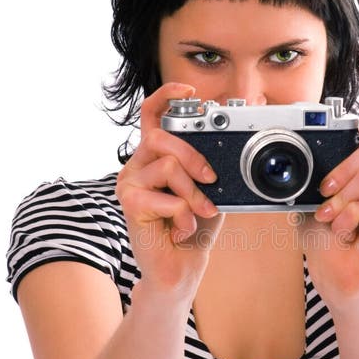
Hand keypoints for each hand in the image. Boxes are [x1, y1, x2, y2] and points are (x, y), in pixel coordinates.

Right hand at [115, 83, 224, 297]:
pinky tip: (181, 230)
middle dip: (194, 157)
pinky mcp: (130, 204)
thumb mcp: (208, 189)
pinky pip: (168, 196)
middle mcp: (136, 166)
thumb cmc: (193, 228)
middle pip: (162, 137)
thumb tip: (229, 139)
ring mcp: (129, 184)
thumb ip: (210, 164)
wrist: (179, 267)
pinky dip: (185, 215)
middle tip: (211, 180)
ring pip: (168, 165)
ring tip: (198, 213)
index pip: (151, 115)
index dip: (166, 96)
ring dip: (193, 193)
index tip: (189, 90)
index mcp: (152, 158)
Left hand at [300, 108, 358, 305]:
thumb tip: (313, 150)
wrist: (330, 268)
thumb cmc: (322, 231)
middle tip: (324, 190)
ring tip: (328, 216)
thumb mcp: (311, 192)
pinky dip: (348, 217)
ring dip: (340, 198)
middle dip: (343, 167)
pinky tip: (343, 229)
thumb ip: (319, 169)